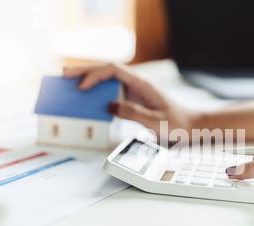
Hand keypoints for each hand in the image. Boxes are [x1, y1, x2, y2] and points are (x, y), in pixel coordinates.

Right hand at [63, 64, 196, 137]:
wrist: (189, 127)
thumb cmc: (177, 123)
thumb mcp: (155, 122)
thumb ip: (133, 113)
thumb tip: (109, 106)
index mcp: (142, 84)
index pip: (113, 70)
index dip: (95, 75)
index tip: (82, 87)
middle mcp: (136, 84)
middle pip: (107, 71)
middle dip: (85, 71)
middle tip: (64, 74)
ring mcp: (133, 92)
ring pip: (107, 80)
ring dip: (89, 80)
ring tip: (69, 84)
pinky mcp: (132, 101)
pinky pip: (111, 93)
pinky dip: (97, 94)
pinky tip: (87, 99)